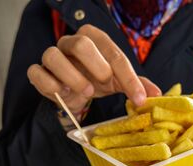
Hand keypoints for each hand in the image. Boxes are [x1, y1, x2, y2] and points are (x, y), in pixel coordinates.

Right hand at [27, 24, 160, 112]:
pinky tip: (63, 94)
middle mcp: (70, 42)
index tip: (140, 99)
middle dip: (96, 66)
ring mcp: (52, 55)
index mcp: (94, 39)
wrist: (74, 91)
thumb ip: (135, 84)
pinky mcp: (38, 71)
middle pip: (80, 43)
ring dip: (72, 77)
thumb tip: (156, 93)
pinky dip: (50, 86)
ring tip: (86, 92)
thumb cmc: (96, 80)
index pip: (113, 53)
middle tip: (103, 85)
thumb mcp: (118, 81)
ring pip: (53, 55)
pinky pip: (36, 73)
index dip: (129, 78)